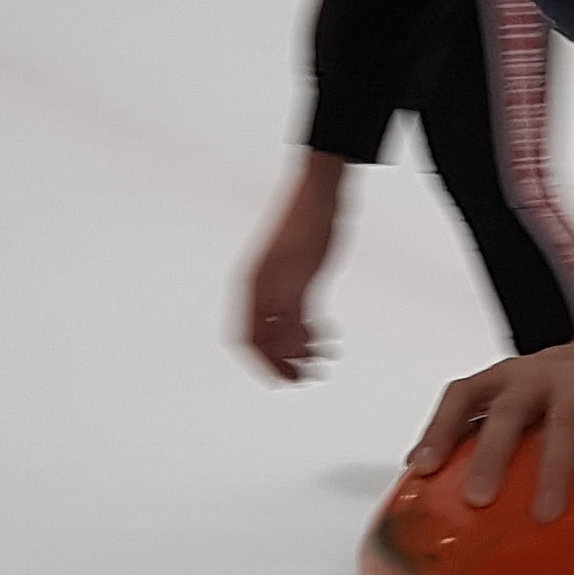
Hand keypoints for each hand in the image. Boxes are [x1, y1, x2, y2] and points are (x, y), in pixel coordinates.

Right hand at [238, 154, 349, 382]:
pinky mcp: (301, 279)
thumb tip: (283, 346)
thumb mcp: (301, 272)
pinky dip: (311, 333)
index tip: (282, 380)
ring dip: (300, 350)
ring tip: (321, 362)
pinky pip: (300, 316)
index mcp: (254, 287)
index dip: (263, 363)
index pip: (248, 338)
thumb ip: (290, 309)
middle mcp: (263, 289)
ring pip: (284, 330)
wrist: (323, 194)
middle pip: (265, 338)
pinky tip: (326, 342)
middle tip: (306, 377)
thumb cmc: (307, 224)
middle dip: (284, 361)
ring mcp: (282, 284)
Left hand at [408, 330, 573, 520]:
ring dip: (554, 469)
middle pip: (510, 410)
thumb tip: (428, 480)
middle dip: (492, 455)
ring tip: (547, 514)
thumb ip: (486, 430)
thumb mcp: (522, 400)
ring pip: (565, 420)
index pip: (464, 395)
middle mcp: (540, 374)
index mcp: (508, 378)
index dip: (439, 429)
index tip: (424, 468)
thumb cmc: (565, 388)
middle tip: (479, 499)